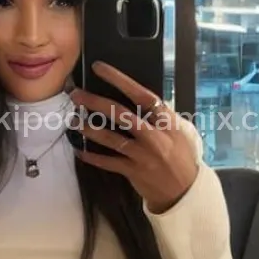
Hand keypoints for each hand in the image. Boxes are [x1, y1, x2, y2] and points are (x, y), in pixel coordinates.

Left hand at [70, 62, 198, 213]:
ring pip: (110, 138)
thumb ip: (160, 116)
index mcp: (166, 121)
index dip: (120, 80)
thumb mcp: (178, 131)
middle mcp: (154, 136)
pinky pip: (108, 162)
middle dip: (95, 102)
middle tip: (76, 94)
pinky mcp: (133, 171)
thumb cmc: (181, 157)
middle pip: (121, 114)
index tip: (99, 68)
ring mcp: (142, 155)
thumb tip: (137, 97)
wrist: (185, 190)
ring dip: (88, 128)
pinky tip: (79, 150)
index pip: (142, 95)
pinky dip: (92, 156)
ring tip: (74, 120)